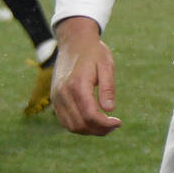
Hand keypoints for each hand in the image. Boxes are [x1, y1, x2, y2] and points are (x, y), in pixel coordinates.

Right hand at [51, 16, 122, 135]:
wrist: (74, 42)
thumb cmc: (94, 52)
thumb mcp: (106, 66)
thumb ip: (108, 87)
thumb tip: (110, 110)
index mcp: (77, 85)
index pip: (90, 115)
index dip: (105, 124)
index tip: (119, 123)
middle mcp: (63, 94)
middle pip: (80, 124)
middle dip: (99, 130)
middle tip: (114, 126)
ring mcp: (56, 97)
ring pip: (70, 126)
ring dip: (88, 130)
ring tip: (105, 126)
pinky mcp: (54, 99)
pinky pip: (64, 120)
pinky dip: (78, 125)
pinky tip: (92, 121)